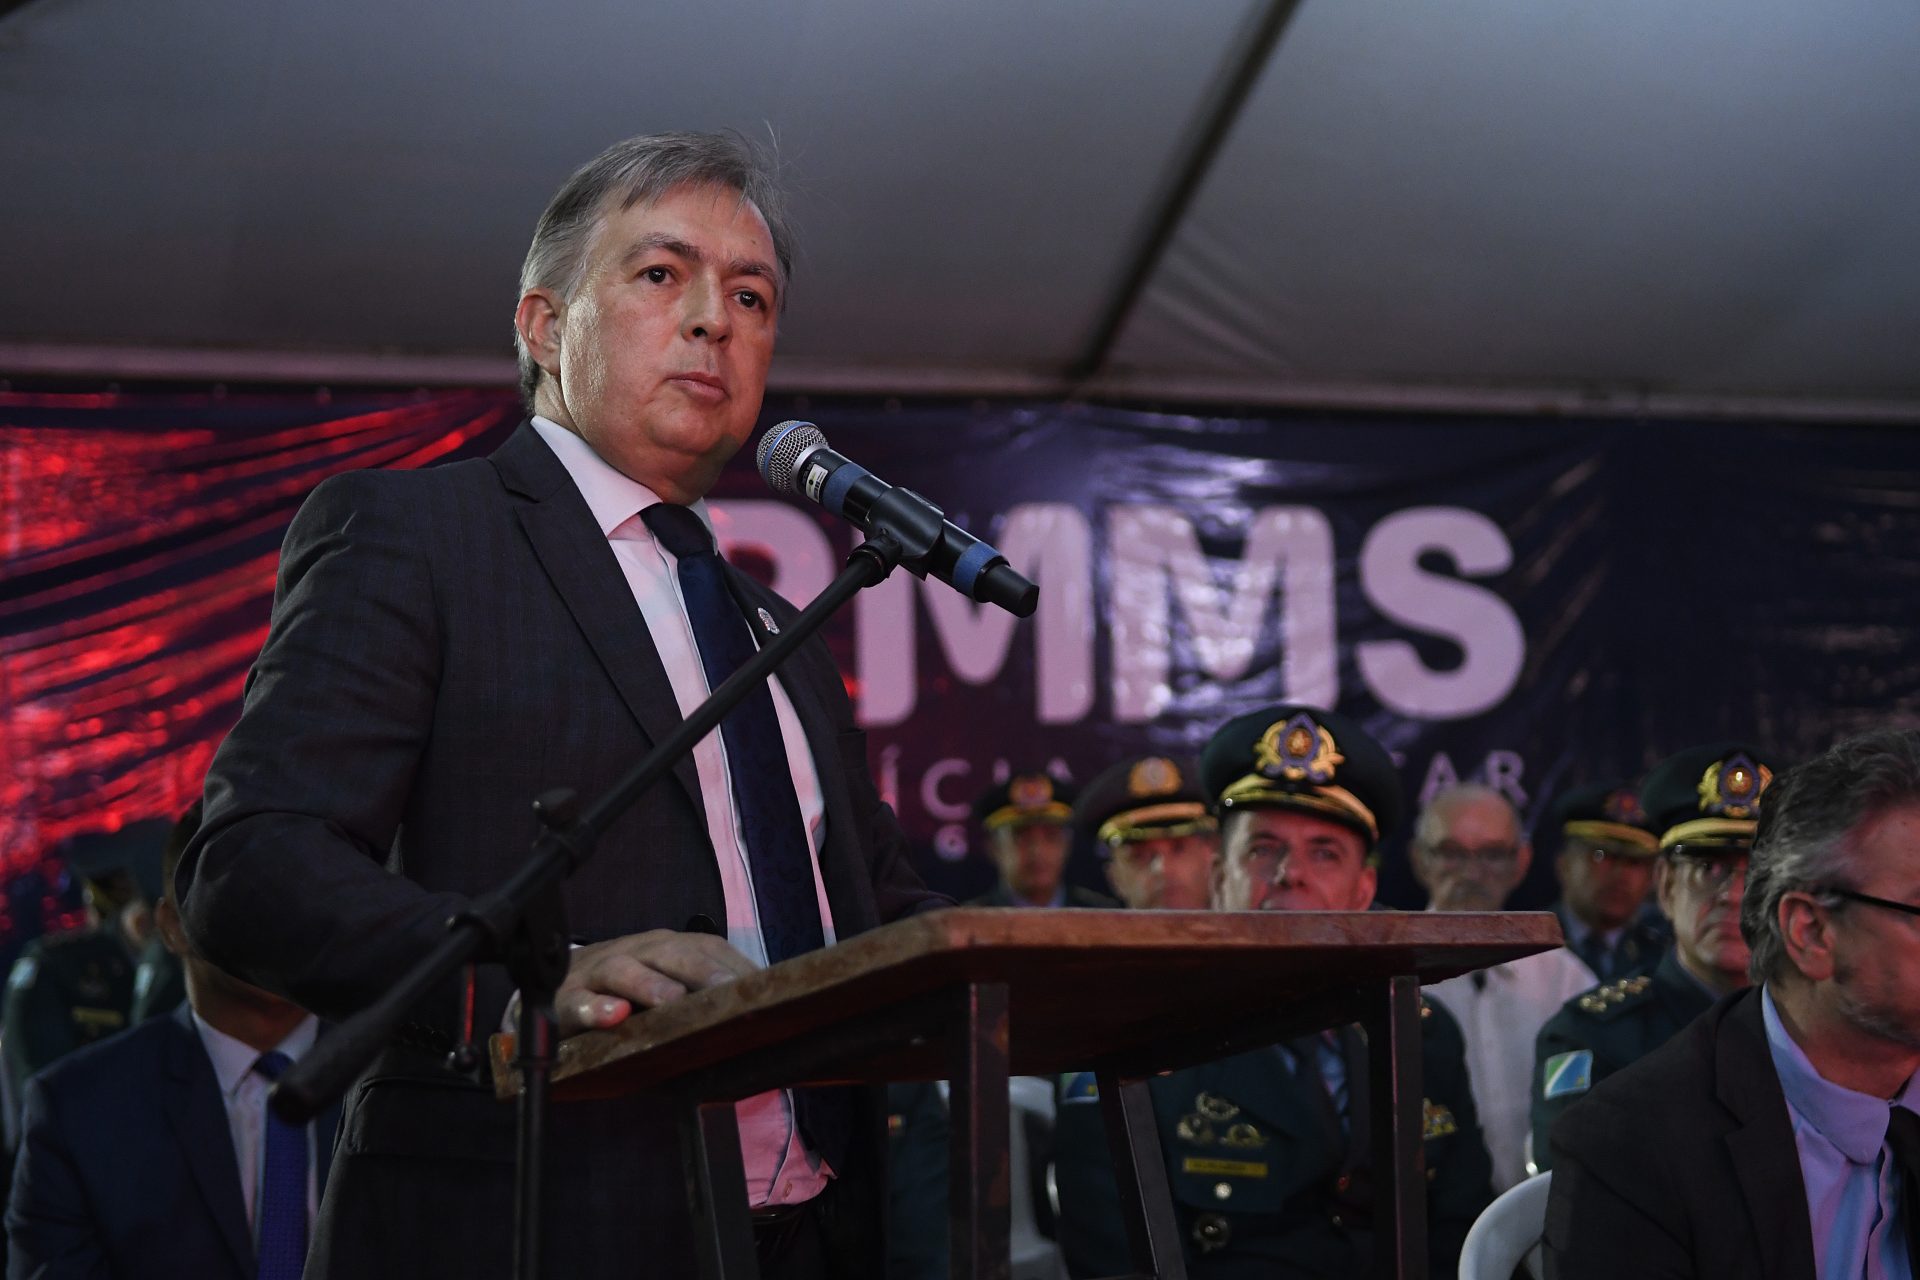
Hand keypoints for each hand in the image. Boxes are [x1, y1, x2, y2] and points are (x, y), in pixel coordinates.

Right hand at [552, 929, 756, 1035]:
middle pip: (671, 953)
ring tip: (671, 1001)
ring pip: (624, 970)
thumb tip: (760, 1015)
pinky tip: (612, 1017)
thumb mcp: (665, 987)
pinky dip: (594, 1009)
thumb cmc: (625, 991)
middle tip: (729, 988)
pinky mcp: (566, 999)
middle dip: (702, 969)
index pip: (707, 948)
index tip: (766, 989)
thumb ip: (703, 995)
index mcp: (668, 948)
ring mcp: (599, 972)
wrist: (555, 988)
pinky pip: (579, 1002)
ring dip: (649, 984)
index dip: (735, 966)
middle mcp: (637, 951)